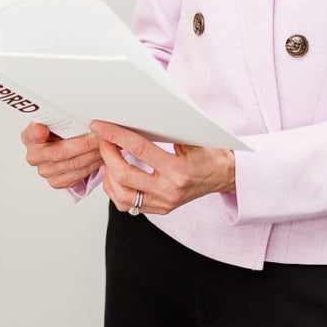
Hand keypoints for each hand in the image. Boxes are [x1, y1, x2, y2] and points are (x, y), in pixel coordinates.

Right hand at [21, 122, 102, 189]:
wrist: (60, 147)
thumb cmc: (59, 132)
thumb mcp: (56, 120)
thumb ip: (58, 116)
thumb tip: (67, 107)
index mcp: (30, 136)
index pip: (33, 133)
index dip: (37, 132)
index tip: (43, 129)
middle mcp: (34, 156)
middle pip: (61, 151)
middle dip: (84, 143)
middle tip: (99, 136)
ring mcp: (45, 171)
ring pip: (73, 164)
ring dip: (92, 154)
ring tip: (105, 145)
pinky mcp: (56, 182)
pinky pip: (77, 175)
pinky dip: (92, 165)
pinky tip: (100, 157)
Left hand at [89, 120, 235, 215]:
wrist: (225, 175)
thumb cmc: (210, 154)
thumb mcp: (193, 138)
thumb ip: (166, 130)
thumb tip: (134, 117)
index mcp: (178, 170)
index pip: (139, 149)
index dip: (116, 136)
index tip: (101, 126)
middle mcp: (169, 190)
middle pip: (124, 175)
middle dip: (107, 154)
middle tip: (103, 139)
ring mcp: (163, 203)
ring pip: (121, 195)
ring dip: (108, 174)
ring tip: (107, 157)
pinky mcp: (160, 209)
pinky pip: (128, 205)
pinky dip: (115, 190)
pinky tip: (114, 176)